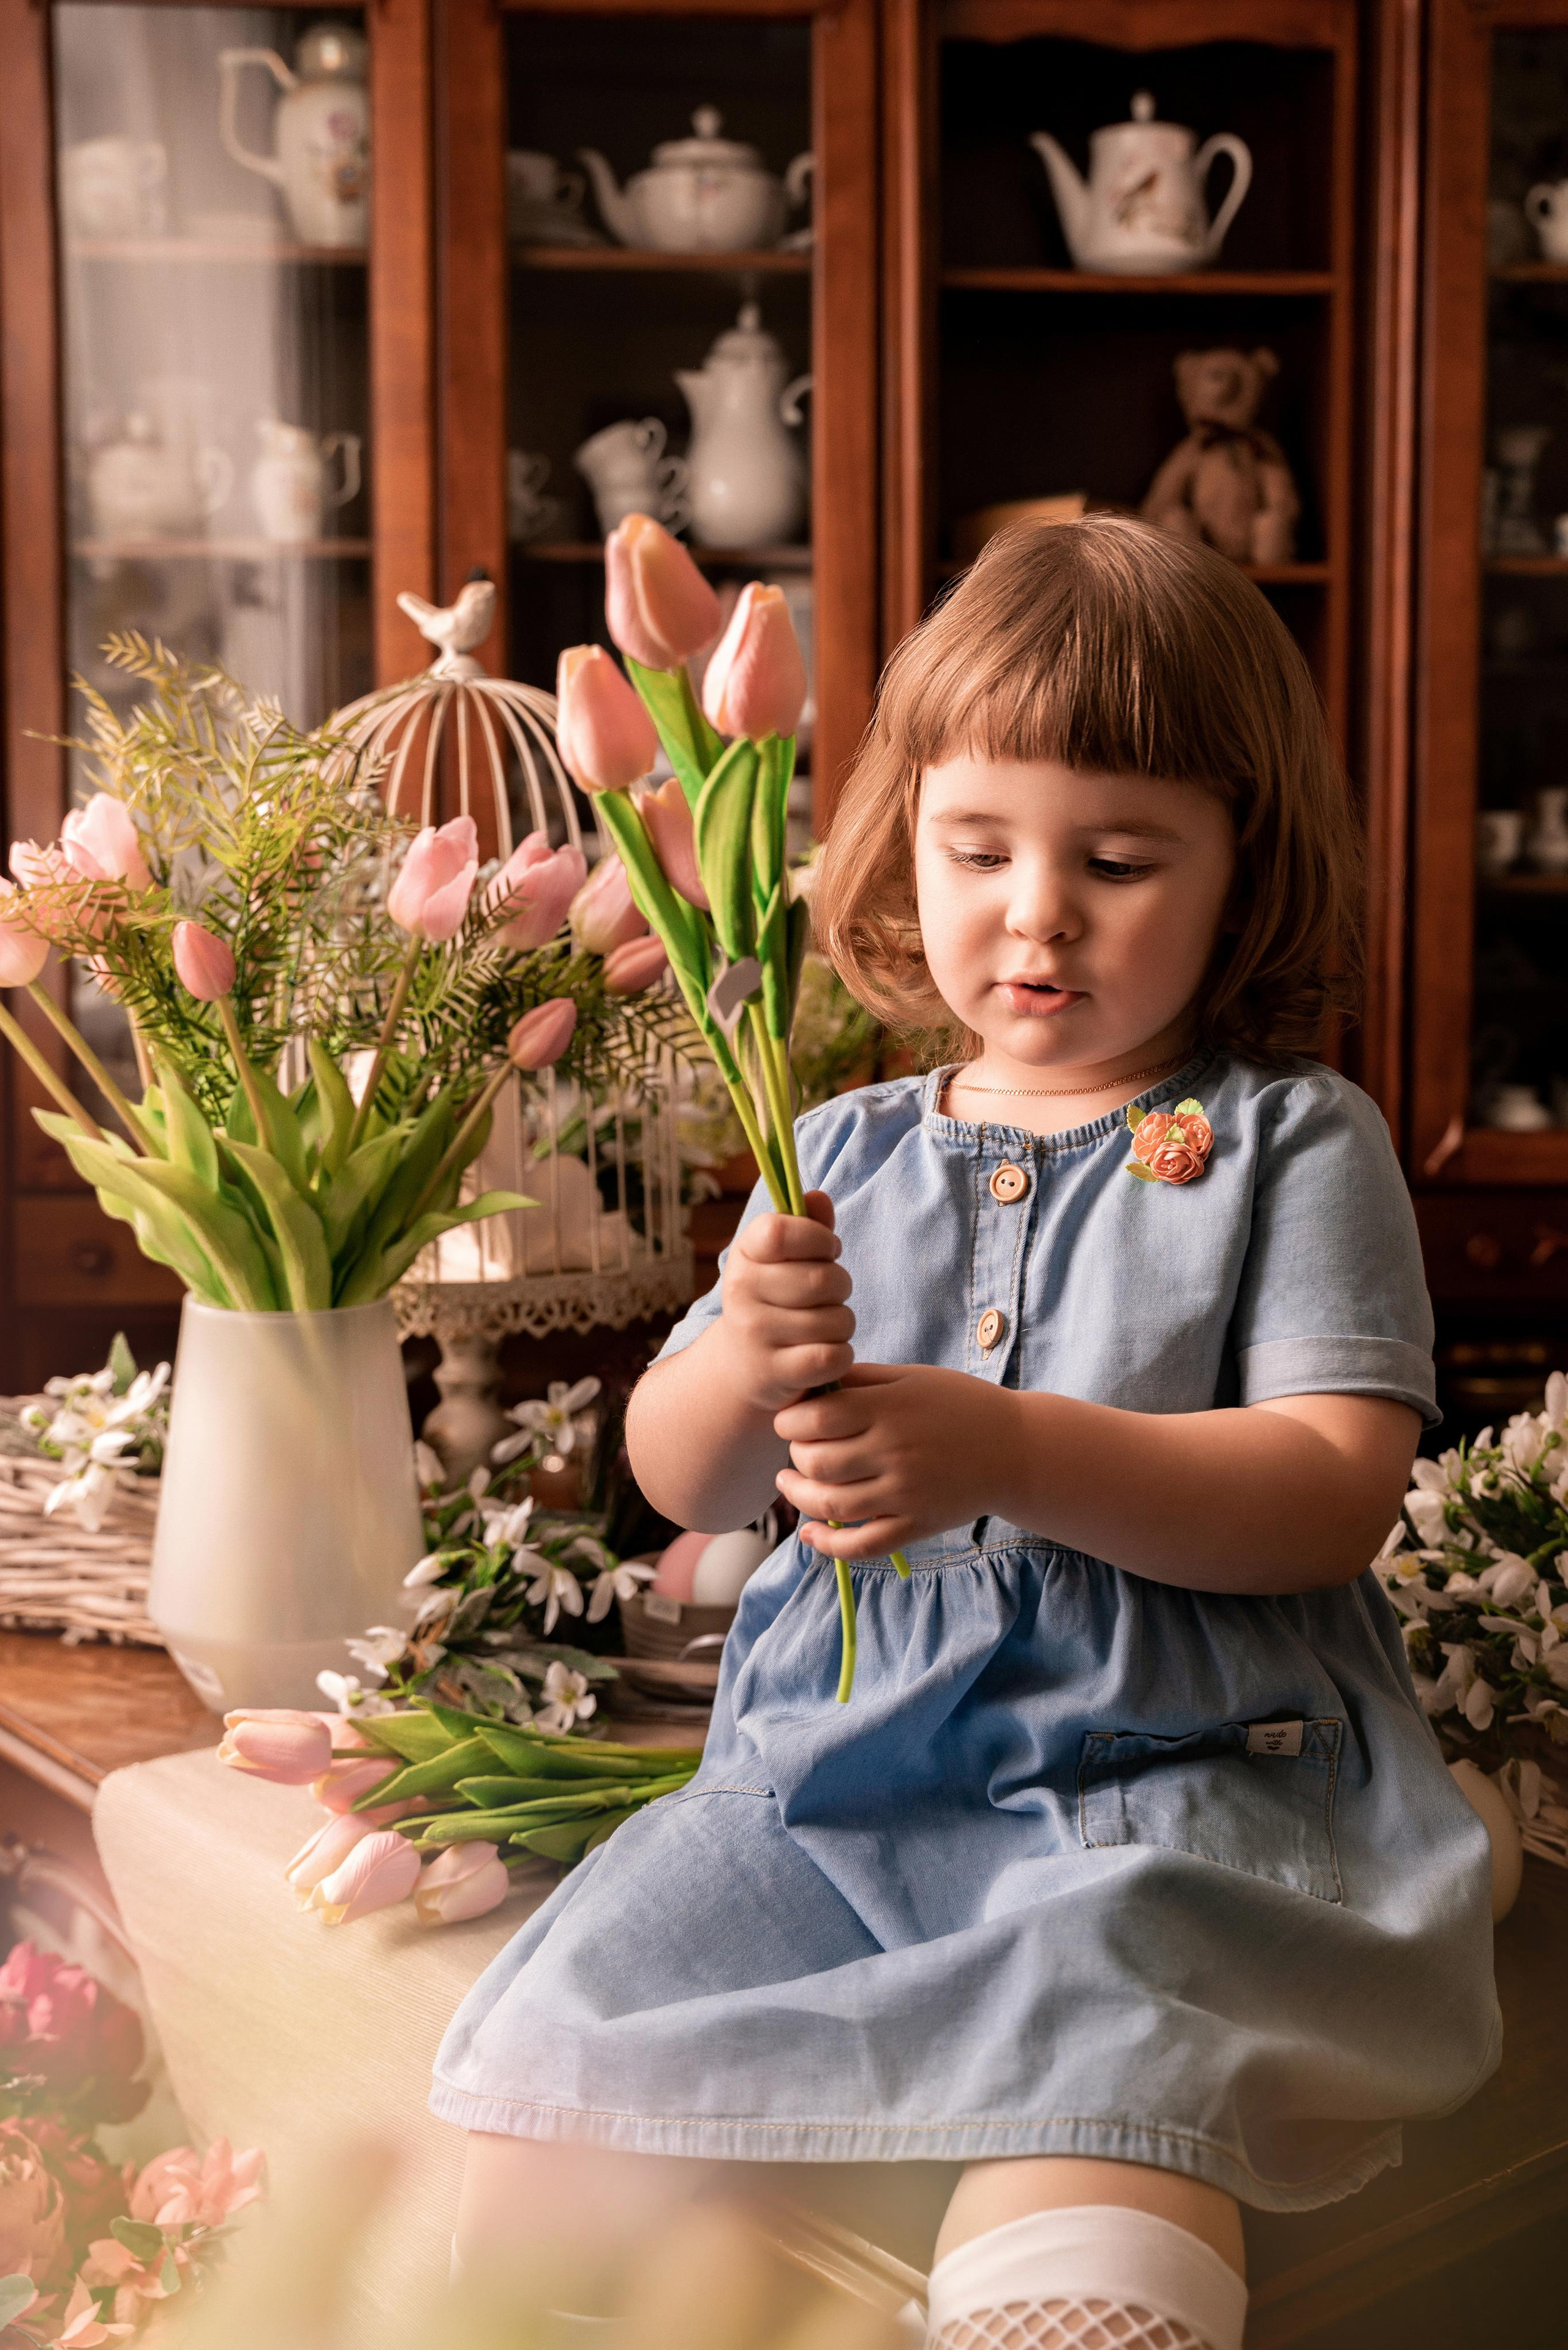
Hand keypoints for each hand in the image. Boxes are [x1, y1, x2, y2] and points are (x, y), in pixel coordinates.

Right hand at [714, 1190, 854, 1414]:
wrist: (738, 1368)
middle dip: (841, 1287)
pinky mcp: (774, 1372)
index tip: (826, 1250)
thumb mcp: (783, 1262)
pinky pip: (832, 1357)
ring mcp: (755, 1334)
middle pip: (824, 1279)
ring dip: (842, 1324)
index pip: (782, 1231)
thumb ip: (806, 1228)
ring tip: (823, 1327)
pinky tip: (826, 1354)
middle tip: (828, 1297)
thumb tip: (818, 1197)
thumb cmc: (774, 1301)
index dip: (818, 1238)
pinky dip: (841, 1356)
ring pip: (836, 1320)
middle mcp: (741, 1291)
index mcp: (744, 1254)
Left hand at [773, 1362, 1018, 1557]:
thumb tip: (807, 1384)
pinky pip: (863, 1545)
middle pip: (817, 1462)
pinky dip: (827, 1544)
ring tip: (790, 1483)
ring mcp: (905, 1494)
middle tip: (796, 1448)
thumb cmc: (959, 1405)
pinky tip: (809, 1534)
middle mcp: (894, 1453)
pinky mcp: (916, 1525)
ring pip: (831, 1504)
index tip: (790, 1420)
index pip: (816, 1418)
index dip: (790, 1421)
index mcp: (889, 1410)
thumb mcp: (911, 1378)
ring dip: (798, 1496)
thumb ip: (860, 1380)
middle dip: (795, 1455)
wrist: (1016, 1449)